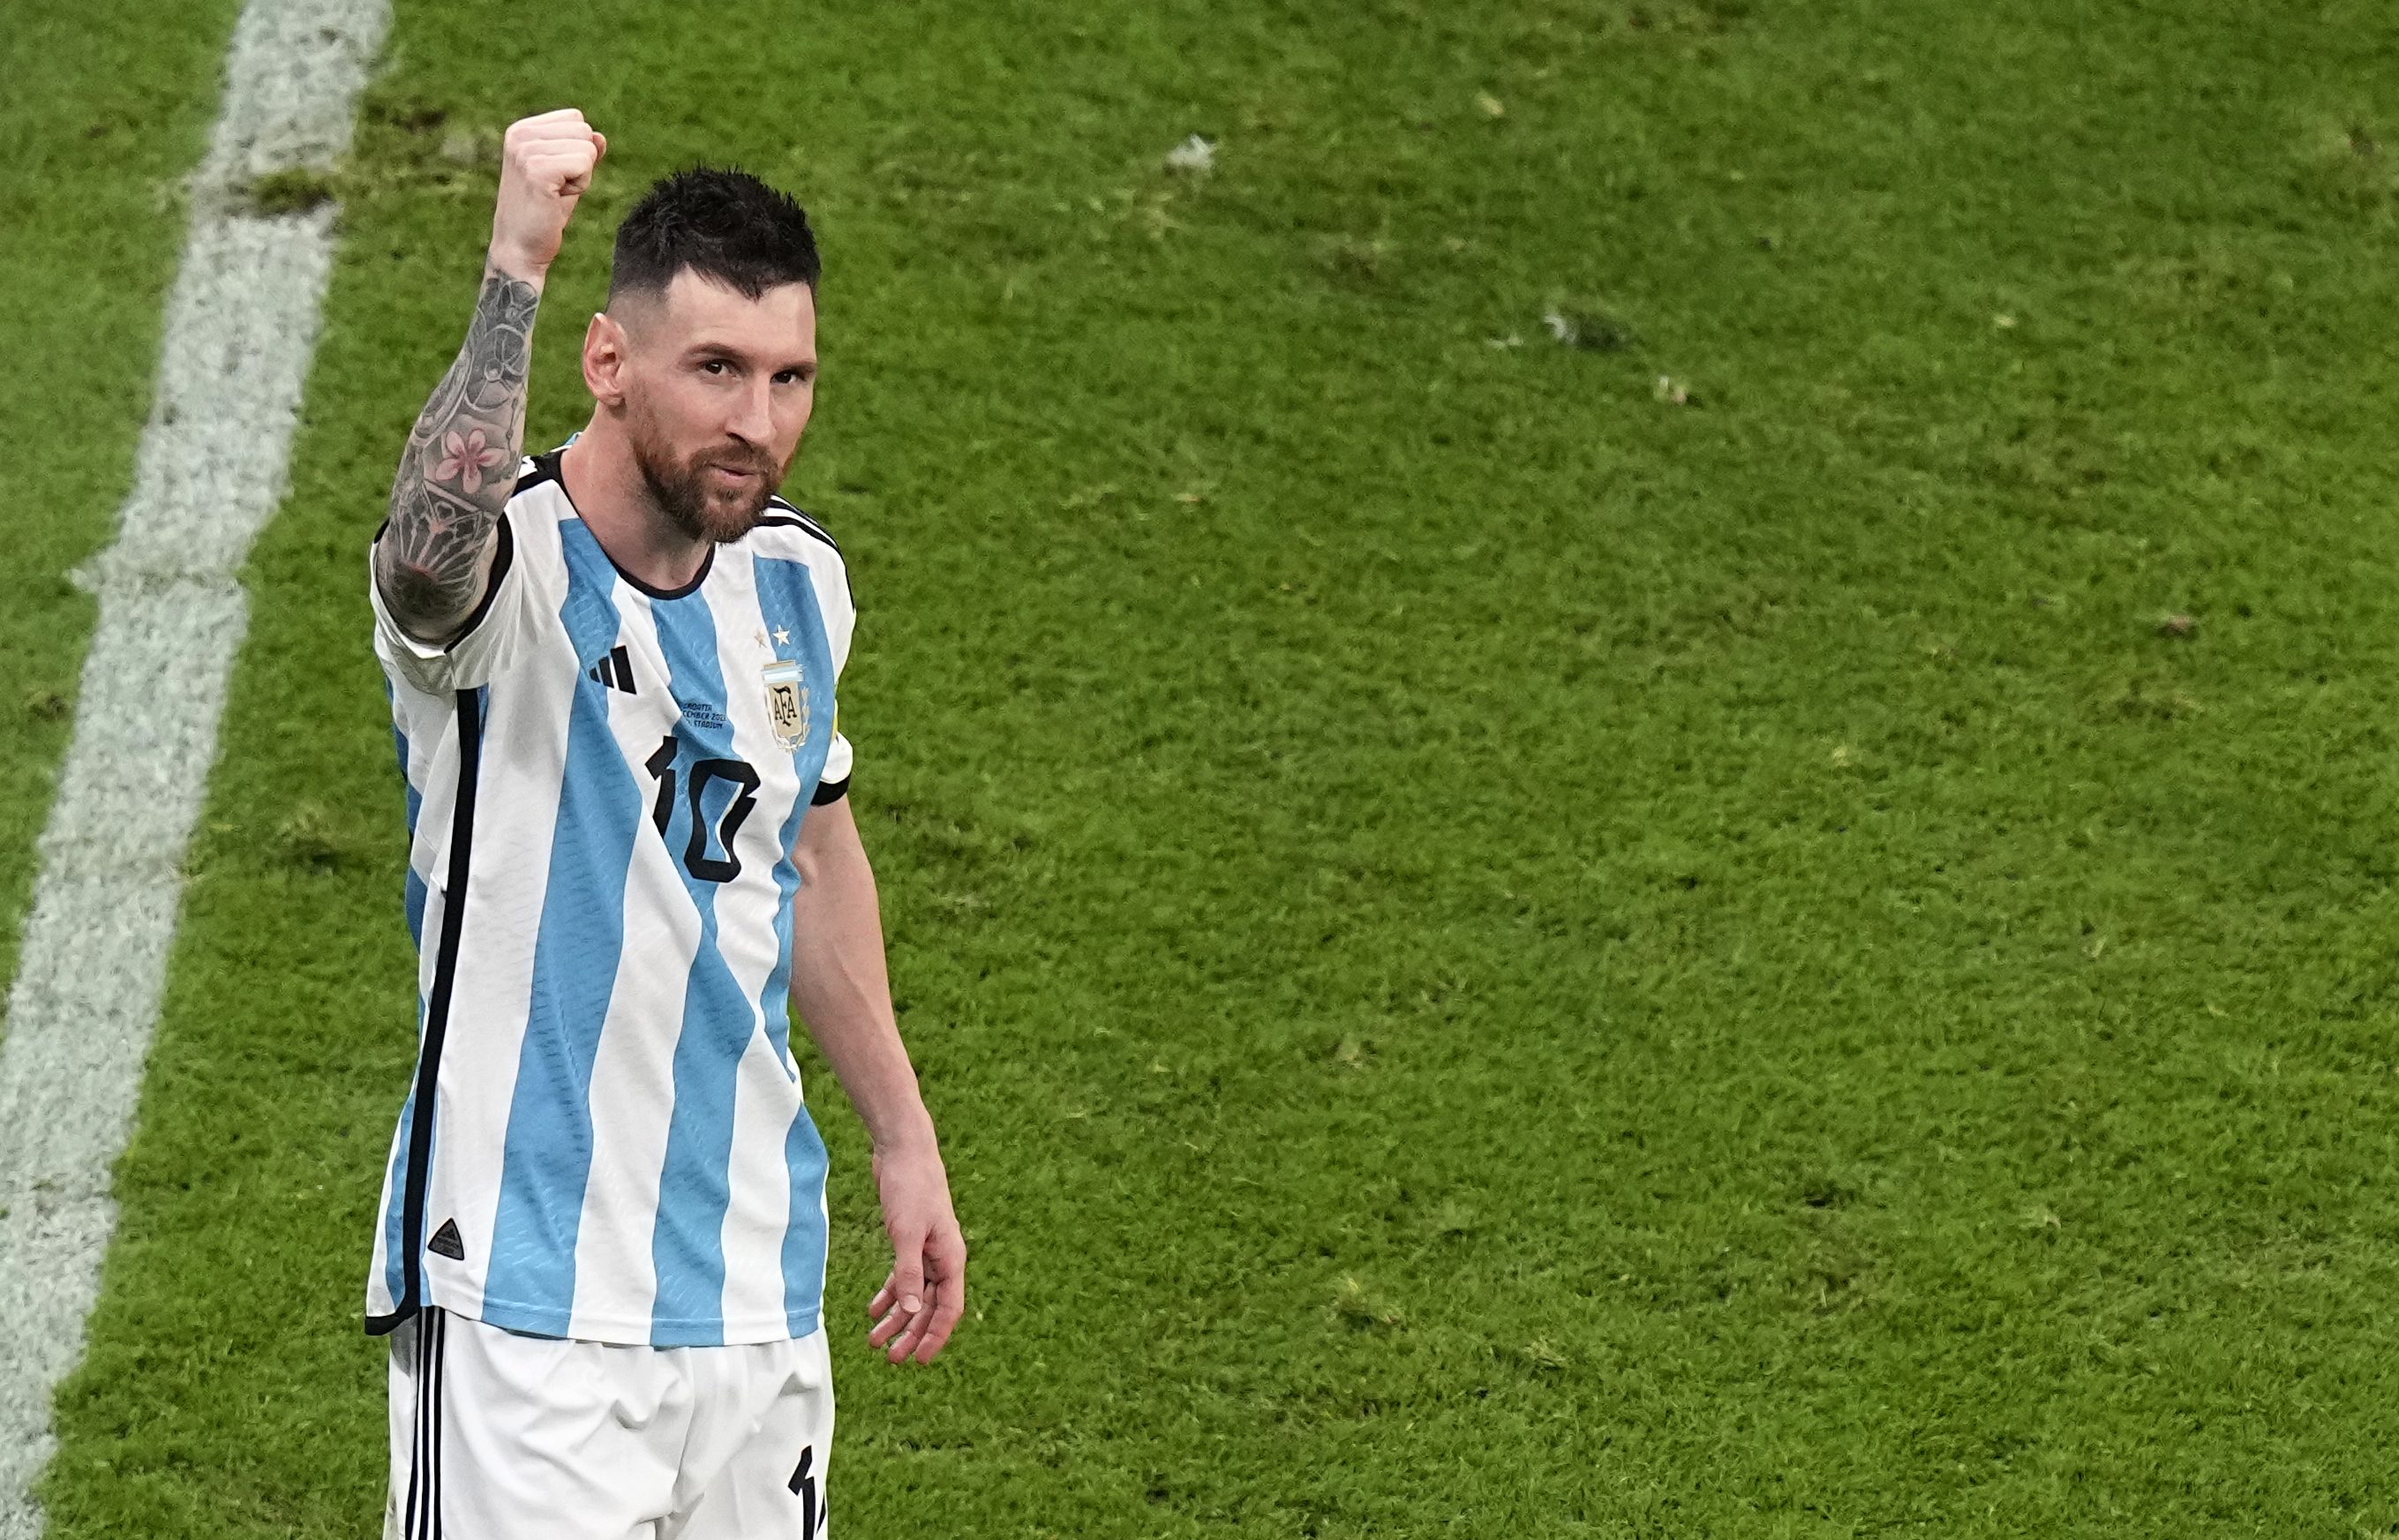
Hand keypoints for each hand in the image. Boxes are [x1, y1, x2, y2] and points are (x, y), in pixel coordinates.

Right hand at [489, 108, 605, 280]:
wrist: (520, 249)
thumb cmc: (543, 213)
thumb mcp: (565, 174)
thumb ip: (581, 151)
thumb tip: (600, 136)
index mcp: (521, 129)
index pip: (575, 119)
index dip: (576, 150)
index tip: (555, 175)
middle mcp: (520, 134)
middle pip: (585, 131)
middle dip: (581, 163)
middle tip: (556, 188)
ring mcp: (526, 150)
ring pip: (588, 148)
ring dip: (581, 177)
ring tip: (554, 194)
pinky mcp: (537, 169)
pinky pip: (585, 164)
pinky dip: (580, 186)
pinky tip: (556, 200)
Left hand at [866, 1143, 965, 1363]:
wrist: (903, 1150)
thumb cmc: (911, 1187)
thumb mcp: (907, 1233)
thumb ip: (908, 1273)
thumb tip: (909, 1312)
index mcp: (951, 1258)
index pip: (949, 1308)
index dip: (935, 1336)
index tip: (918, 1359)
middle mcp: (943, 1258)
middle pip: (929, 1306)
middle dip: (911, 1333)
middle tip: (891, 1359)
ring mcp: (927, 1249)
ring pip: (914, 1294)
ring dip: (896, 1318)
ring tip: (874, 1340)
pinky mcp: (910, 1240)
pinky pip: (902, 1276)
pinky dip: (889, 1294)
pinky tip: (873, 1309)